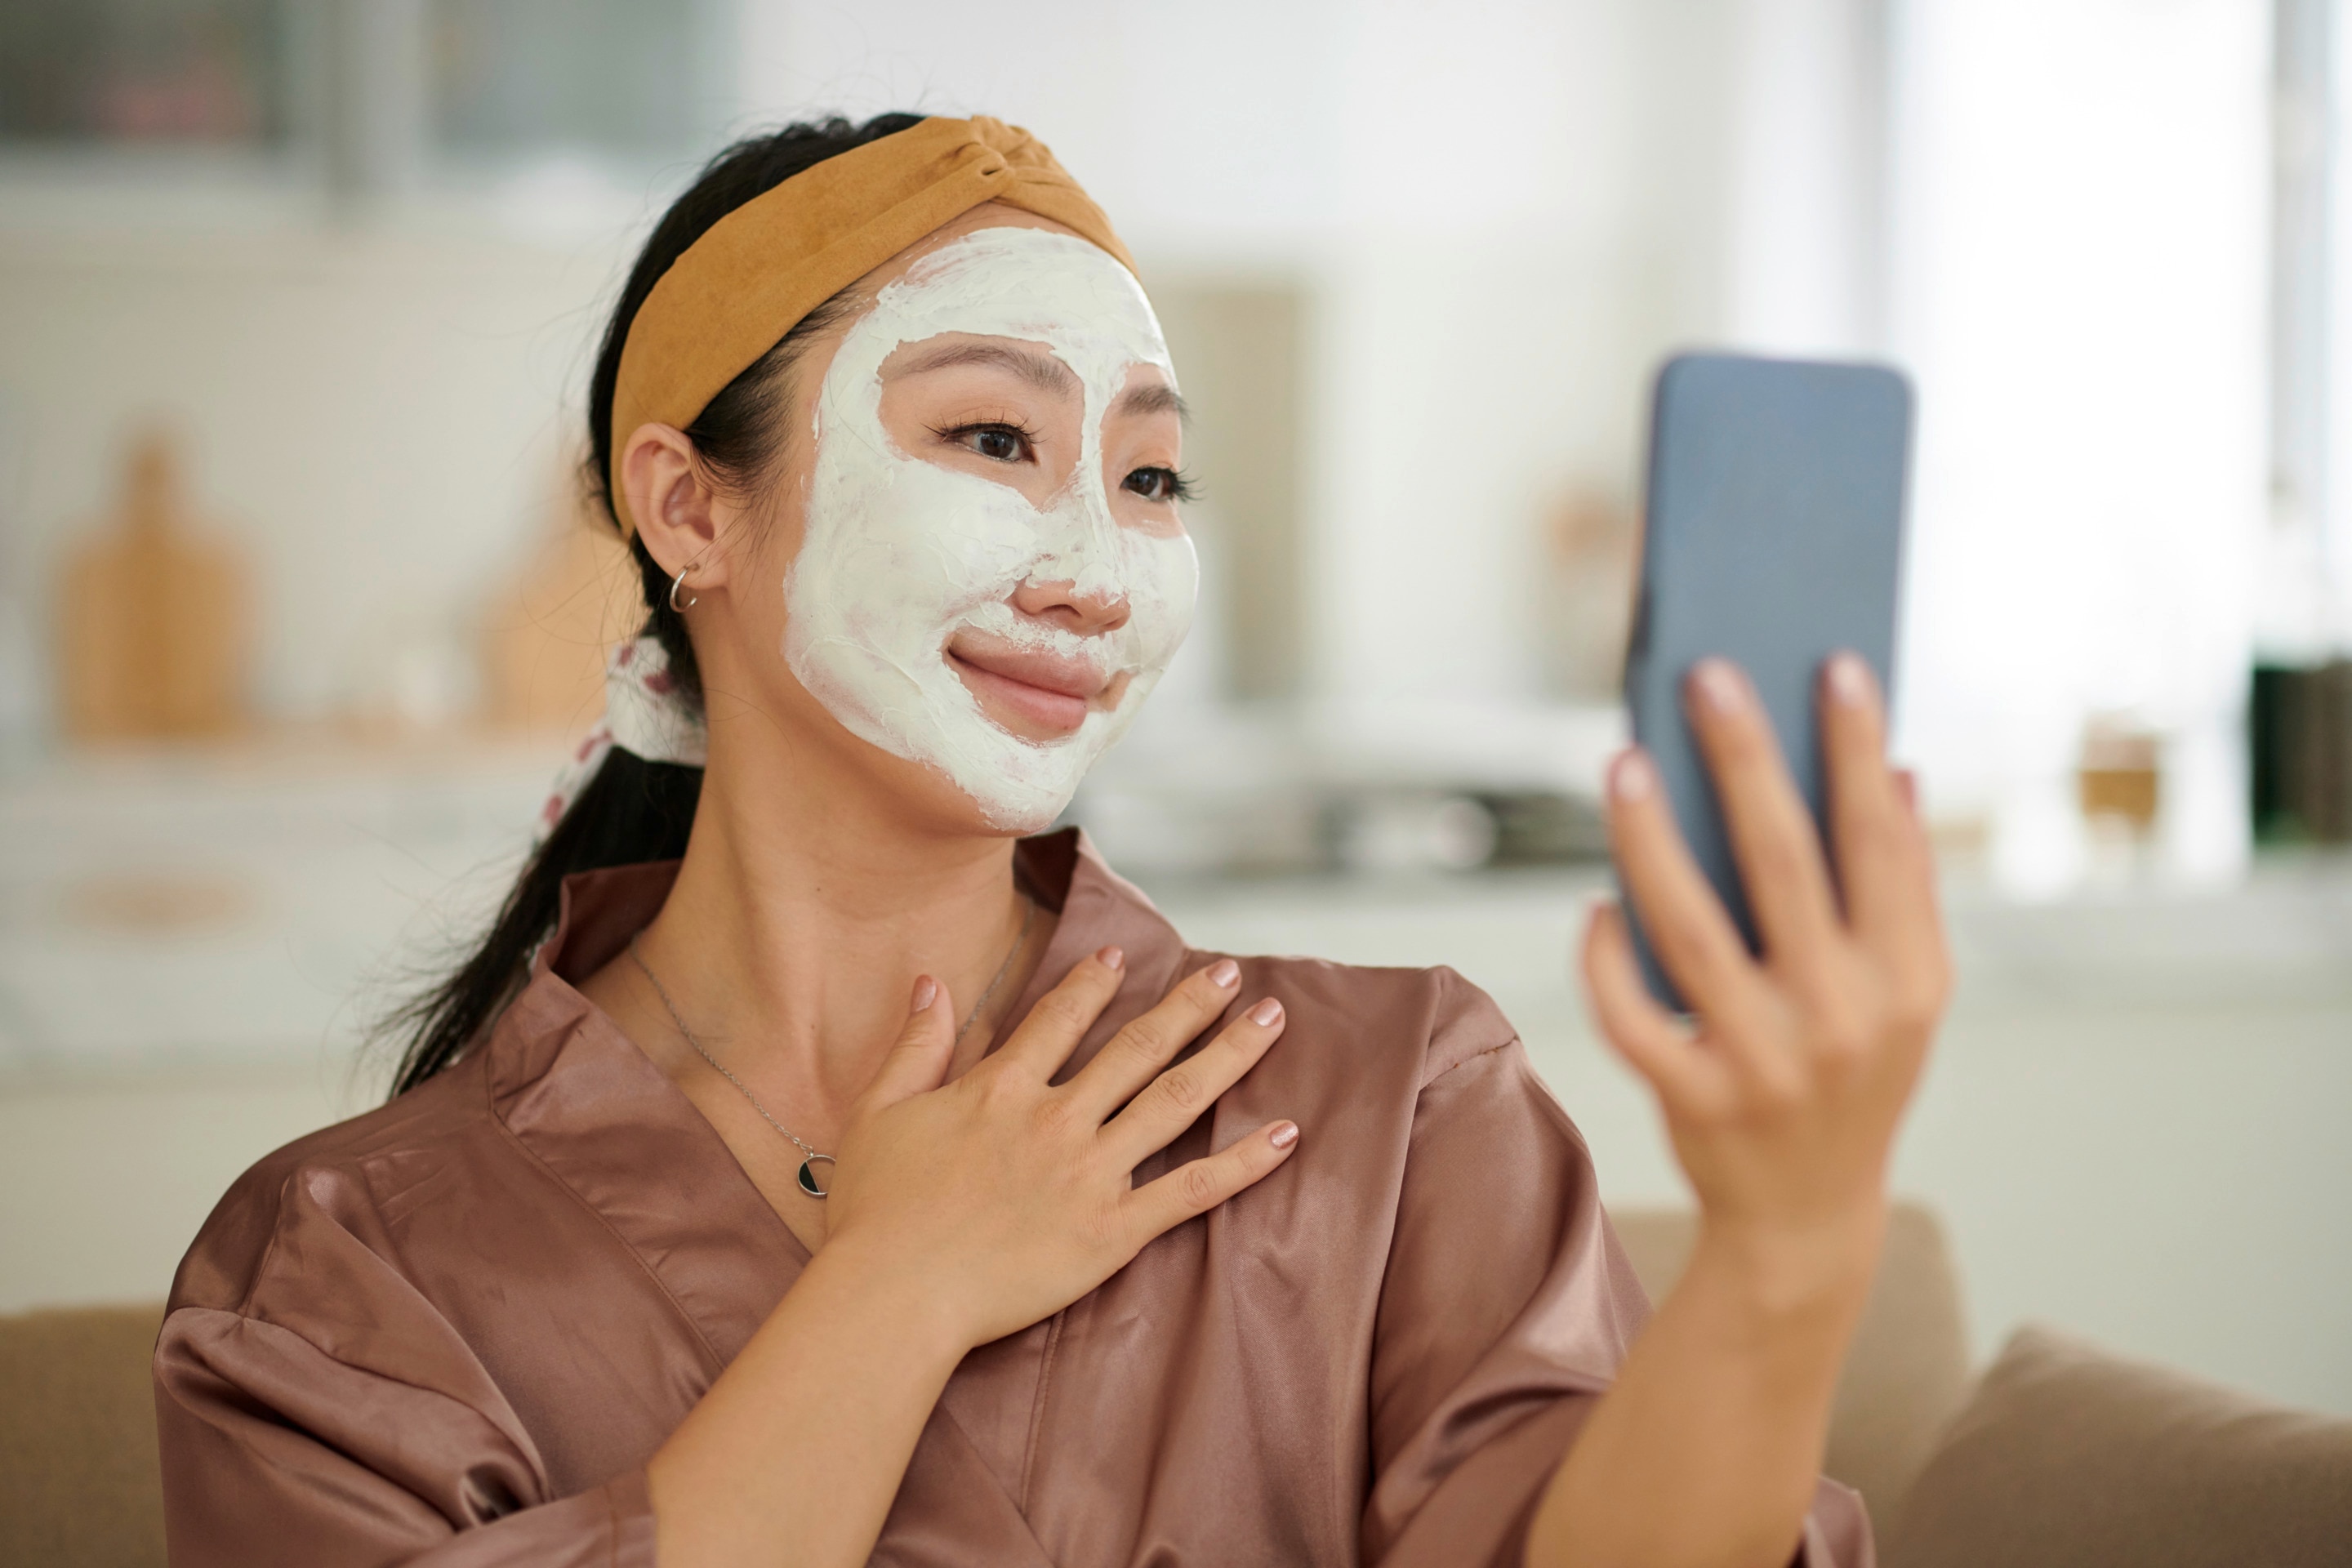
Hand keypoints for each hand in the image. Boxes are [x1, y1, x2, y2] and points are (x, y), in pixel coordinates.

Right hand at [821, 950, 1297, 1350]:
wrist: (893, 1293)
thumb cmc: (875, 1212)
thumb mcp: (878, 1112)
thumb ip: (914, 1045)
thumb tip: (932, 982)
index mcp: (1001, 1089)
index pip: (1059, 1019)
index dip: (1094, 984)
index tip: (1124, 956)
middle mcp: (1057, 1118)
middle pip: (1137, 1047)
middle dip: (1188, 1005)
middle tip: (1230, 975)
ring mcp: (1090, 1172)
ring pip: (1176, 1100)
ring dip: (1229, 1056)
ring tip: (1272, 1021)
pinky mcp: (1113, 1231)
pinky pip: (1193, 1189)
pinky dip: (1244, 1162)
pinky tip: (1286, 1134)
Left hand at [1584, 653, 1948, 1285]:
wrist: (1808, 1221)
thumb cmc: (1853, 1078)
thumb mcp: (1905, 998)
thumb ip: (1907, 892)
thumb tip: (1899, 774)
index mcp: (1907, 979)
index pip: (1882, 842)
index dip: (1856, 749)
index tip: (1834, 666)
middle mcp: (1844, 1017)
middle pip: (1783, 863)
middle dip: (1745, 760)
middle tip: (1709, 677)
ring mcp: (1767, 1061)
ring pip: (1691, 926)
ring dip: (1651, 838)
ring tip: (1622, 763)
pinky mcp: (1695, 1098)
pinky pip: (1634, 1011)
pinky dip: (1609, 954)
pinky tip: (1599, 905)